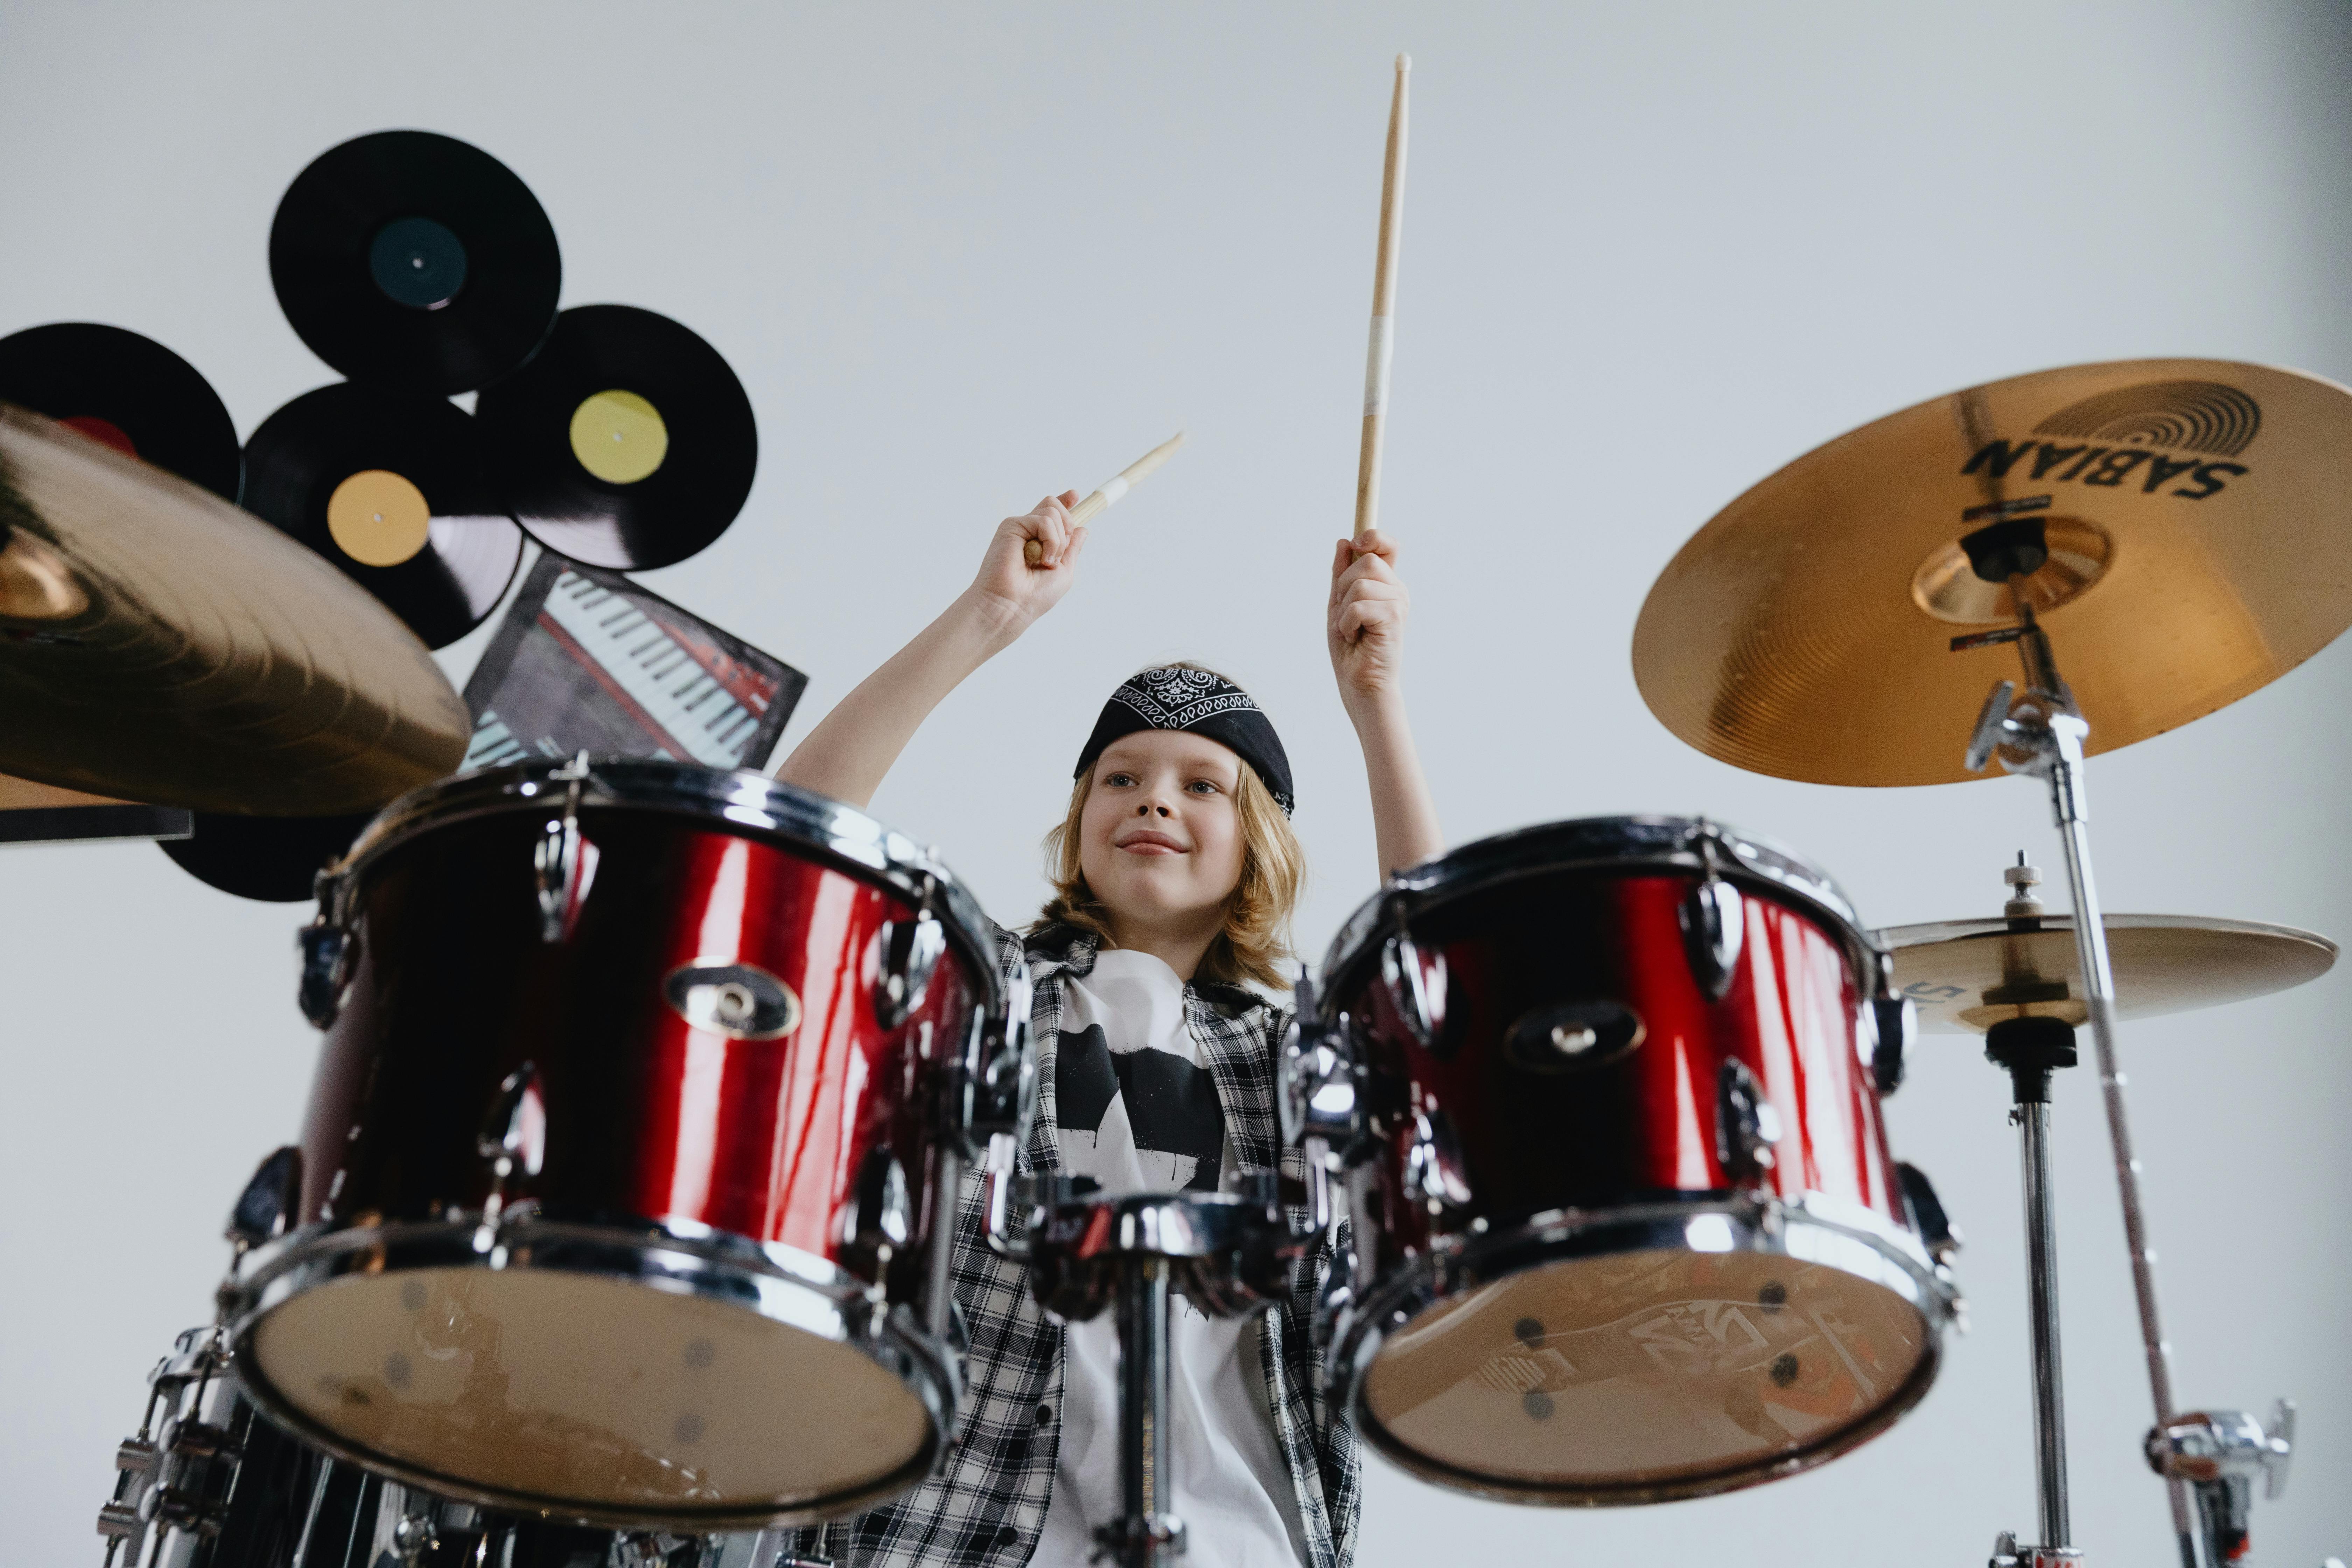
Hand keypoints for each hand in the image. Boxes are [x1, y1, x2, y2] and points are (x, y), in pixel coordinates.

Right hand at [967, 491, 1085, 638]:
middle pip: (1055, 507)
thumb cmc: (1034, 596)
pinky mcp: (1012, 526)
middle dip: (1066, 528)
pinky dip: (1051, 541)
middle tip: (1057, 556)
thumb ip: (1072, 549)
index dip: (1065, 503)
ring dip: (1058, 541)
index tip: (1075, 496)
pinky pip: (1043, 520)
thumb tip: (1083, 528)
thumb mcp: (1064, 571)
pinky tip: (1040, 558)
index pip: (1052, 513)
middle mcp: (1029, 531)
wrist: (1011, 606)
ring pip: (1053, 512)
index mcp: (1039, 541)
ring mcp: (1020, 527)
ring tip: (1045, 562)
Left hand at [1328, 529, 1408, 712]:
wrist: (1359, 683)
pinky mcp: (1394, 617)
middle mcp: (1396, 590)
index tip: (1358, 542)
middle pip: (1367, 560)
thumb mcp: (1338, 604)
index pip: (1388, 545)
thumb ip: (1341, 574)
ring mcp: (1398, 602)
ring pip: (1360, 582)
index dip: (1373, 535)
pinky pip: (1359, 604)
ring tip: (1351, 628)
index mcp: (1385, 584)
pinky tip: (1354, 637)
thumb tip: (1344, 542)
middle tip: (1345, 613)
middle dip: (1343, 584)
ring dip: (1343, 608)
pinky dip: (1346, 622)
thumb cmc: (1351, 648)